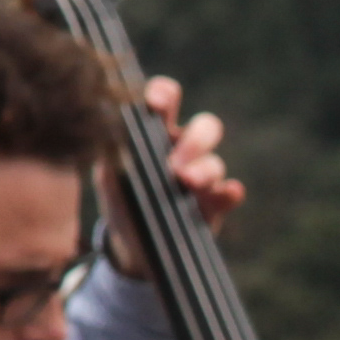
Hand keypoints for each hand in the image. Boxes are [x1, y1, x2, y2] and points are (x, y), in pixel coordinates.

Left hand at [115, 73, 242, 257]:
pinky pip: (229, 193)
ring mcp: (204, 176)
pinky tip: (229, 192)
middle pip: (206, 127)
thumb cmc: (121, 197)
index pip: (166, 98)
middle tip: (175, 164)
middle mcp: (185, 148)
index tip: (154, 104)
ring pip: (215, 162)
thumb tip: (112, 132)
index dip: (164, 95)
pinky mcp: (215, 204)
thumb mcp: (110, 173)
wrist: (131, 244)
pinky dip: (229, 192)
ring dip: (204, 170)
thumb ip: (113, 151)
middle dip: (194, 142)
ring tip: (187, 183)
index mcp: (157, 131)